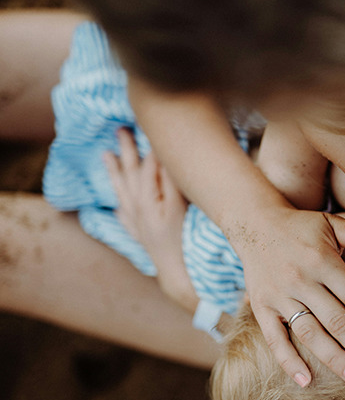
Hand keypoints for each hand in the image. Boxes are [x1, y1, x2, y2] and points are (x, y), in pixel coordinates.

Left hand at [104, 128, 197, 310]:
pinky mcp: (140, 235)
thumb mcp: (181, 207)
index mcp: (147, 199)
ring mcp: (137, 222)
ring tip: (106, 155)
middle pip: (130, 174)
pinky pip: (124, 215)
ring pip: (122, 192)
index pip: (147, 166)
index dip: (149, 147)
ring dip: (115, 172)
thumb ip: (171, 182)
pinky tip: (117, 201)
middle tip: (121, 130)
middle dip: (126, 151)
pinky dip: (119, 205)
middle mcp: (137, 208)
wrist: (177, 272)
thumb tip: (165, 159)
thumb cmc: (183, 238)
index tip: (150, 127)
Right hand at [234, 208, 344, 386]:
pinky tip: (306, 382)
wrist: (254, 224)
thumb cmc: (301, 227)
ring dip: (333, 358)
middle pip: (337, 321)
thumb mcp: (328, 222)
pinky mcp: (261, 307)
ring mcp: (279, 295)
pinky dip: (288, 361)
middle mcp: (301, 279)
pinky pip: (274, 338)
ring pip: (309, 333)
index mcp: (322, 260)